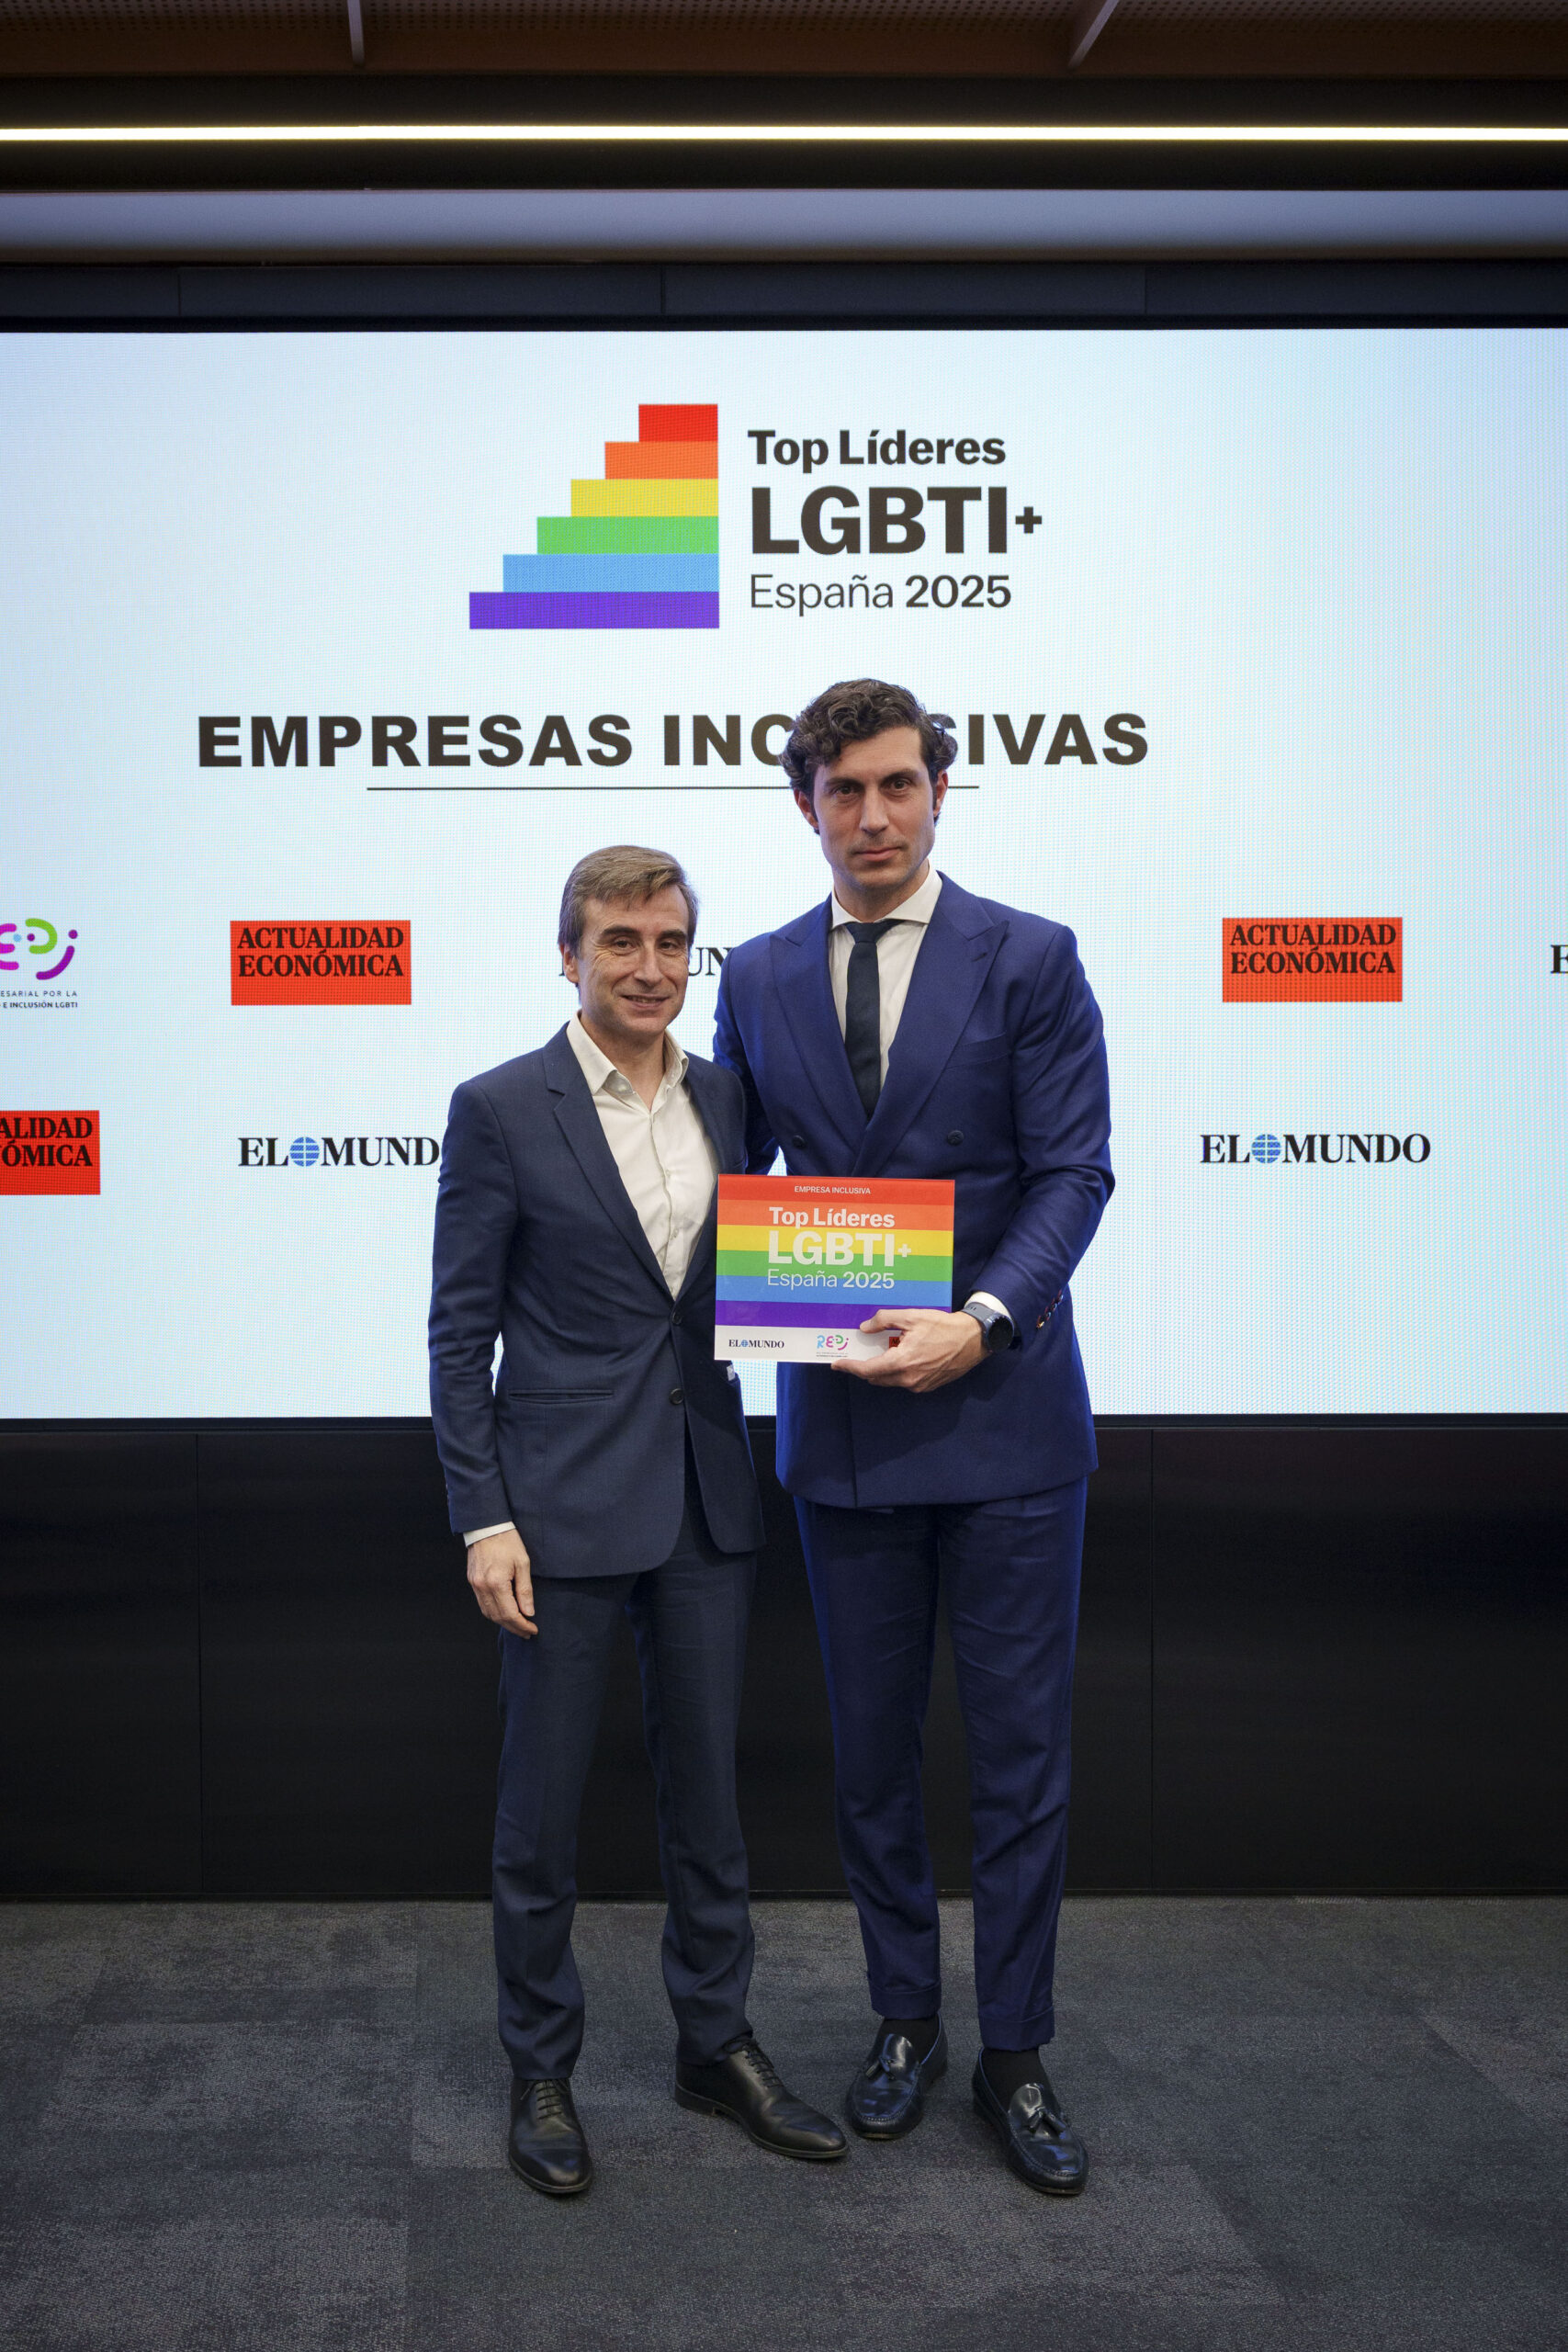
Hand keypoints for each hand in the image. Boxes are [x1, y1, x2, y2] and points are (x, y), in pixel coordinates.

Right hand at [467, 1528, 536, 1637]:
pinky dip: (494, 1613)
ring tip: (518, 1626)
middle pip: (498, 1617)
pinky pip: (482, 1604)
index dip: (522, 1625)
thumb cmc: (507, 1541)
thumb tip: (528, 1612)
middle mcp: (482, 1587)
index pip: (510, 1614)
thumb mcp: (522, 1563)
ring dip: (503, 1622)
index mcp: (496, 1583)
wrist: (486, 1526)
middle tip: (527, 1632)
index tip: (533, 1629)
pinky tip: (504, 1613)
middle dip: (514, 1627)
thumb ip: (525, 1590)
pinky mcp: (472, 1581)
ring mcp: (475, 1585)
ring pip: (488, 1613)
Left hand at [833, 1308, 985, 1393]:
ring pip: (891, 1381)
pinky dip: (898, 1371)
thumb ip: (884, 1321)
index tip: (837, 1364)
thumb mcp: (911, 1317)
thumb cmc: (943, 1326)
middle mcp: (908, 1379)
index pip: (867, 1370)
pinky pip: (905, 1381)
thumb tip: (865, 1328)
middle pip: (876, 1378)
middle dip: (866, 1367)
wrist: (973, 1340)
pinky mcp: (928, 1387)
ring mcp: (919, 1386)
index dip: (850, 1367)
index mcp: (901, 1363)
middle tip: (862, 1352)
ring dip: (883, 1369)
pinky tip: (905, 1355)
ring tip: (887, 1350)